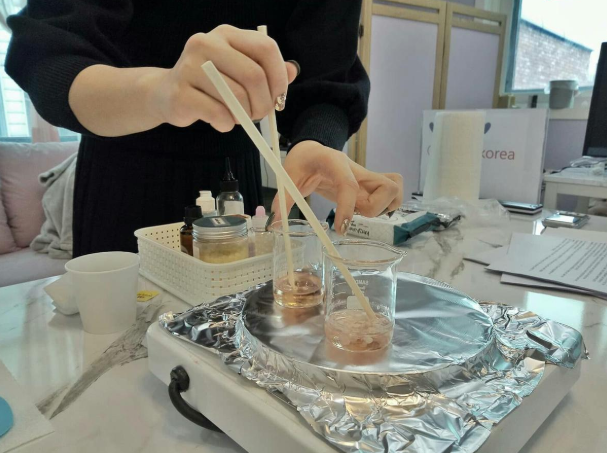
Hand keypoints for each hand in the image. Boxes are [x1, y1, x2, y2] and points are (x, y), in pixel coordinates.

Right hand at [151, 25, 298, 131]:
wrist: (166, 94)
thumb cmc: (210, 85)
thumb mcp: (238, 71)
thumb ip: (266, 70)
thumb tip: (292, 71)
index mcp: (226, 34)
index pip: (265, 48)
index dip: (279, 76)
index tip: (278, 96)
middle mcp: (206, 43)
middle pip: (254, 76)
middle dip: (264, 103)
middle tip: (260, 115)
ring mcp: (190, 67)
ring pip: (237, 97)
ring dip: (245, 116)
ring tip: (238, 118)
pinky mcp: (181, 93)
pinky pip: (218, 114)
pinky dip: (227, 125)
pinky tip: (222, 122)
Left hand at [272, 141, 402, 234]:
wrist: (312, 150)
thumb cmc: (301, 161)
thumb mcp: (288, 177)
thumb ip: (282, 199)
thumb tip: (274, 223)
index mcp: (335, 163)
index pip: (349, 184)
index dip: (348, 207)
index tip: (341, 228)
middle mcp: (357, 169)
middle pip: (386, 186)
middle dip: (374, 209)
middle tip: (354, 216)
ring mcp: (367, 176)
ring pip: (395, 189)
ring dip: (383, 208)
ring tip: (361, 212)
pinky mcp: (371, 185)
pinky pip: (394, 192)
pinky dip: (388, 205)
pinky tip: (368, 211)